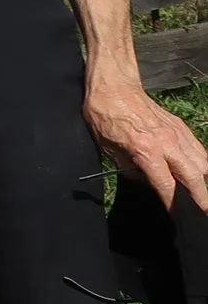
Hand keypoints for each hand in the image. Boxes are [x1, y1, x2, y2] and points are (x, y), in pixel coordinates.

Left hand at [86, 79, 207, 211]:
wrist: (114, 86)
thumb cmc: (104, 116)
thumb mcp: (108, 148)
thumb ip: (129, 169)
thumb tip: (146, 182)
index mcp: (146, 150)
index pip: (166, 185)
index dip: (174, 205)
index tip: (179, 218)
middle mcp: (167, 143)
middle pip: (195, 177)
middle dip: (202, 198)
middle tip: (204, 214)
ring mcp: (178, 134)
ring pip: (203, 164)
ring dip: (205, 182)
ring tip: (202, 197)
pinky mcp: (182, 127)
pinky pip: (200, 150)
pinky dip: (203, 165)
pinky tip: (200, 174)